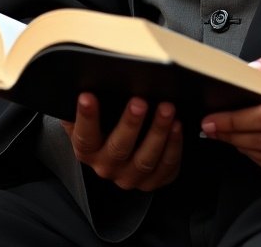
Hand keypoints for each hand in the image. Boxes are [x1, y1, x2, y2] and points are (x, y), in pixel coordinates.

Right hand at [60, 93, 181, 190]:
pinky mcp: (153, 180)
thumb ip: (88, 102)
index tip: (87, 96)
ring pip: (145, 159)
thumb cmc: (106, 124)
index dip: (86, 118)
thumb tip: (86, 79)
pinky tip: (177, 126)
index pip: (84, 137)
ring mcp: (131, 176)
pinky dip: (173, 145)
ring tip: (166, 108)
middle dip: (130, 124)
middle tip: (139, 101)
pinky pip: (166, 166)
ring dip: (158, 132)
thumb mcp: (94, 114)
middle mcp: (107, 166)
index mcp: (88, 150)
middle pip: (118, 148)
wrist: (119, 150)